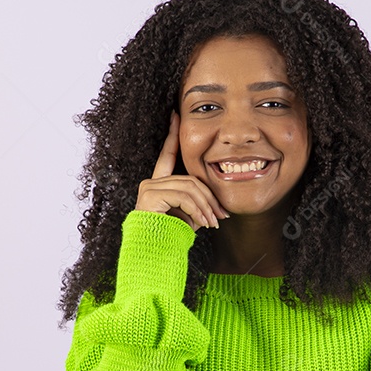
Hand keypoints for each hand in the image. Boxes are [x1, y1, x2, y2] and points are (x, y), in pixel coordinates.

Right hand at [134, 111, 229, 231]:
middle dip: (209, 197)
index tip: (175, 115)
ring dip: (206, 207)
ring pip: (189, 187)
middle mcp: (151, 183)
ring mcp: (149, 188)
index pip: (168, 154)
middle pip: (190, 178)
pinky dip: (197, 210)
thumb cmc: (171, 238)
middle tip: (221, 216)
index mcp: (159, 184)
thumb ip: (198, 204)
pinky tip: (202, 223)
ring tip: (213, 223)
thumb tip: (219, 209)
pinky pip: (183, 196)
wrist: (154, 254)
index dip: (172, 134)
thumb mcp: (189, 218)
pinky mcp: (150, 196)